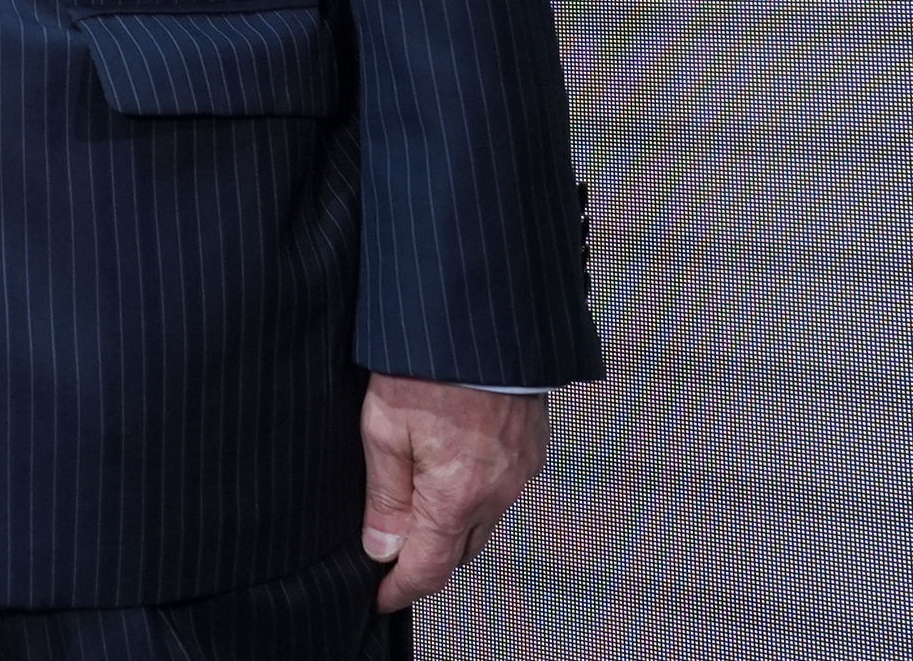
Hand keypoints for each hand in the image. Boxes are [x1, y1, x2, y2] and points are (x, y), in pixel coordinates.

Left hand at [360, 376, 548, 609]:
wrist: (477, 315)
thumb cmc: (425, 365)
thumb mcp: (384, 430)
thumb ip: (385, 497)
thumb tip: (382, 551)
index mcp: (459, 496)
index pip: (429, 568)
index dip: (400, 589)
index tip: (380, 597)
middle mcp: (499, 492)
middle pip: (459, 550)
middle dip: (426, 559)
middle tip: (392, 553)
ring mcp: (521, 470)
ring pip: (483, 521)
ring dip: (453, 527)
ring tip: (418, 512)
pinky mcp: (532, 447)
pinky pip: (503, 490)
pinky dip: (477, 497)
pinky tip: (453, 475)